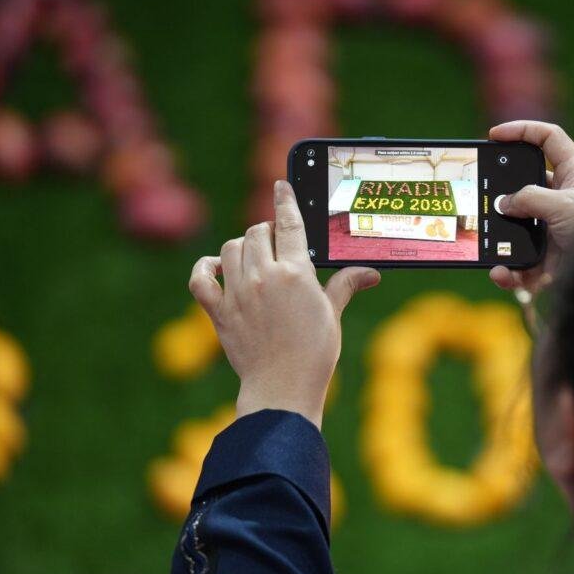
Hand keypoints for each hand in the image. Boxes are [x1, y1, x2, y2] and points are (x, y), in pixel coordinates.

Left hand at [188, 180, 380, 426]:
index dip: (285, 199)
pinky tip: (215, 267)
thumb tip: (371, 273)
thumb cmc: (315, 353)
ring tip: (254, 254)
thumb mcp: (333, 314)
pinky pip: (201, 279)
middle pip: (257, 232)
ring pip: (230, 249)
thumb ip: (345, 284)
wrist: (283, 387)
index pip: (289, 223)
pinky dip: (205, 268)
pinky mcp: (219, 312)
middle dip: (267, 230)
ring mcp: (237, 293)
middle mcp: (263, 276)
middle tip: (277, 239)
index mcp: (295, 272)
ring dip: (242, 245)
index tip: (281, 185)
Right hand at [487, 121, 573, 293]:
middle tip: (479, 197)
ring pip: (520, 230)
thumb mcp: (565, 204)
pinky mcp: (552, 260)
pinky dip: (509, 271)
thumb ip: (530, 198)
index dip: (523, 130)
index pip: (548, 139)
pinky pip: (523, 265)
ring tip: (487, 243)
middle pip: (525, 187)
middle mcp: (564, 199)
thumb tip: (504, 204)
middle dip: (502, 193)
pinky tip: (501, 273)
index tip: (495, 135)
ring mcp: (556, 230)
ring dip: (502, 238)